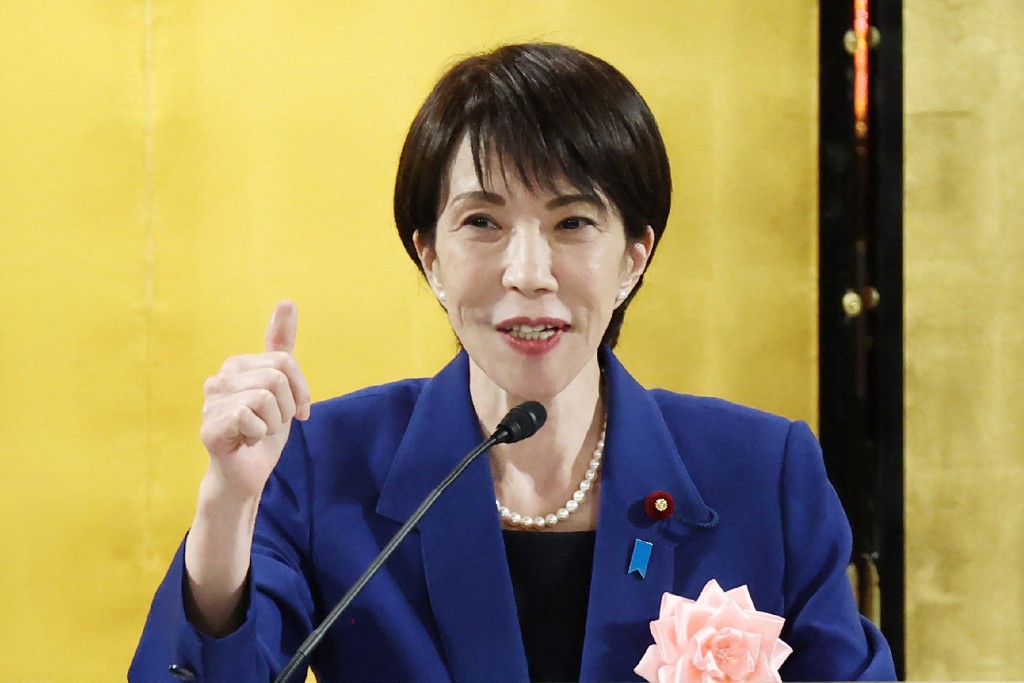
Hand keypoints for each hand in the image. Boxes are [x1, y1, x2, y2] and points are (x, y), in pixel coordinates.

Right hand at [198, 301, 310, 500]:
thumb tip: (286, 301)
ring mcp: (210, 402)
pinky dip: (259, 435)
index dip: (300, 389)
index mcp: (236, 365)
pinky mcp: (209, 427)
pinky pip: (251, 417)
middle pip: (277, 376)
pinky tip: (246, 442)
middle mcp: (218, 379)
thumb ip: (281, 346)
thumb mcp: (282, 387)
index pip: (284, 360)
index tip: (297, 409)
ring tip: (258, 433)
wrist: (248, 474)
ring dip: (274, 423)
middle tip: (273, 424)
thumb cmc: (263, 431)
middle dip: (288, 407)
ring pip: (266, 397)